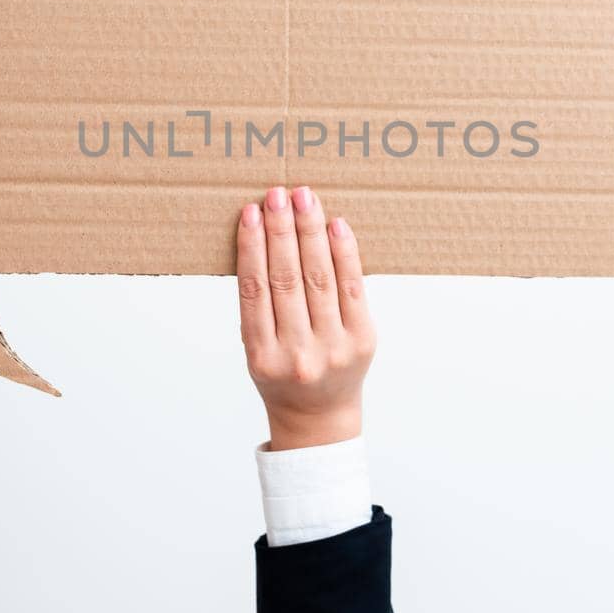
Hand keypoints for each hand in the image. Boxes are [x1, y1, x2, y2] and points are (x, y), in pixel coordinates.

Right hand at [237, 186, 375, 451]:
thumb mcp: (257, 350)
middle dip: (282, 231)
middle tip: (278, 193)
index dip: (251, 247)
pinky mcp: (363, 340)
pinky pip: (353, 288)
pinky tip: (336, 226)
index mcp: (262, 356)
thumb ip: (258, 305)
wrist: (320, 419)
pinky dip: (344, 254)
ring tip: (304, 200)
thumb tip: (261, 236)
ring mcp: (333, 348)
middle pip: (287, 280)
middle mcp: (297, 354)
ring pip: (319, 279)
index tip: (250, 211)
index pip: (254, 290)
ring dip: (311, 233)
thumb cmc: (282, 373)